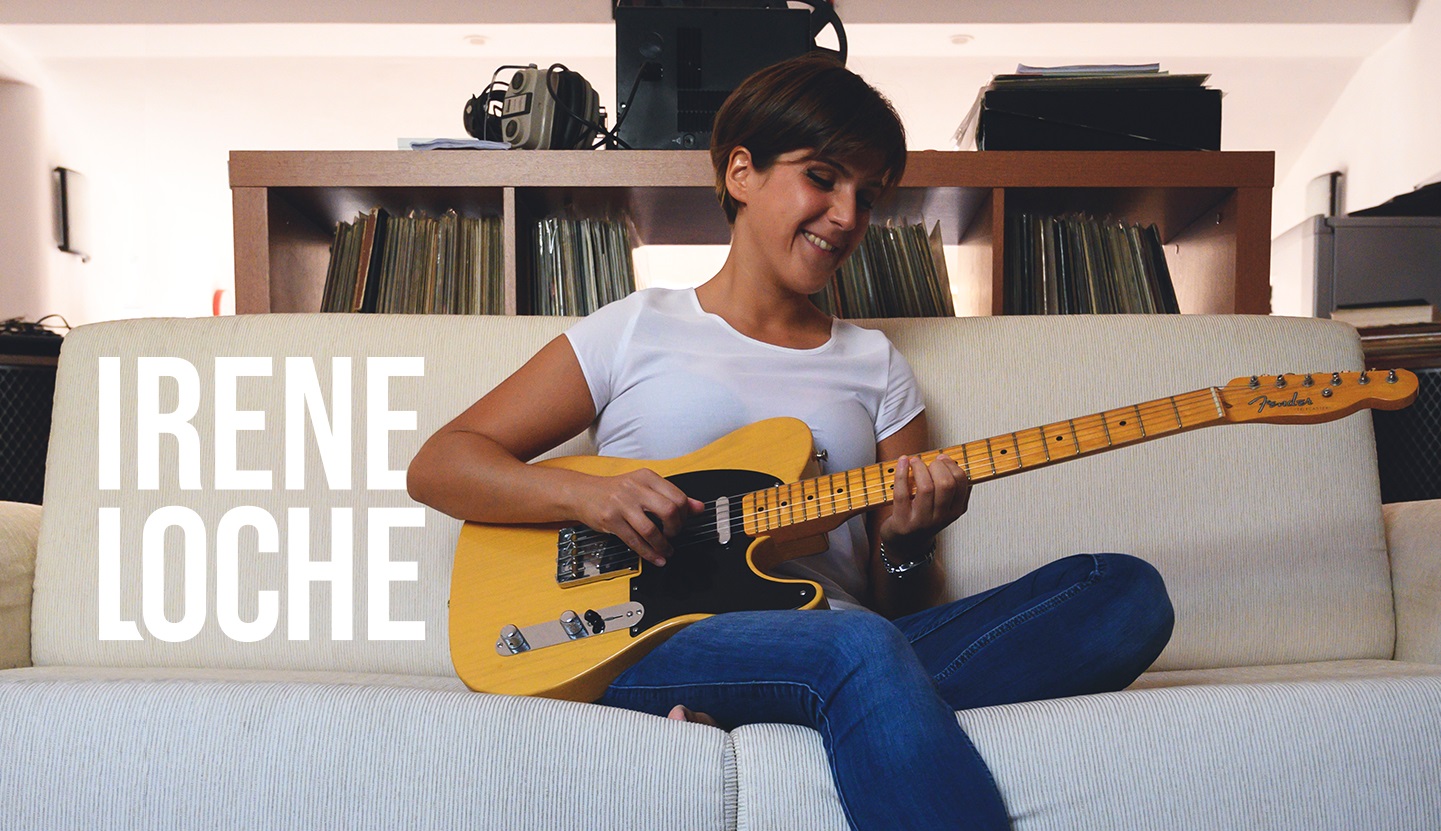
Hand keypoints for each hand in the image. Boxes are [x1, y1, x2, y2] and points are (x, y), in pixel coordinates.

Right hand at [571, 468, 704, 566]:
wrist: (583, 493)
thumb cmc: (615, 491)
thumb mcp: (645, 487)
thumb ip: (672, 496)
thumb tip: (699, 507)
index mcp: (647, 477)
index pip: (678, 496)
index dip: (685, 515)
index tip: (682, 523)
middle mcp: (635, 488)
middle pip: (669, 511)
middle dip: (676, 529)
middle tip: (673, 535)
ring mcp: (622, 504)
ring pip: (652, 530)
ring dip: (663, 545)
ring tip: (666, 550)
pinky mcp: (611, 520)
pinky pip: (635, 541)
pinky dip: (649, 553)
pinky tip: (655, 558)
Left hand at [878, 453, 969, 549]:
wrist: (906, 544)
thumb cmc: (923, 518)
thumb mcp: (944, 506)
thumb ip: (949, 487)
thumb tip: (947, 460)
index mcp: (955, 510)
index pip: (961, 483)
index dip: (952, 465)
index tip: (942, 458)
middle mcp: (941, 517)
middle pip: (946, 484)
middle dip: (937, 466)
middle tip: (929, 462)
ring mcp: (922, 520)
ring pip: (926, 487)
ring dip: (920, 468)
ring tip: (914, 461)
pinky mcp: (903, 521)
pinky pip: (902, 493)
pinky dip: (901, 473)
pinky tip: (902, 462)